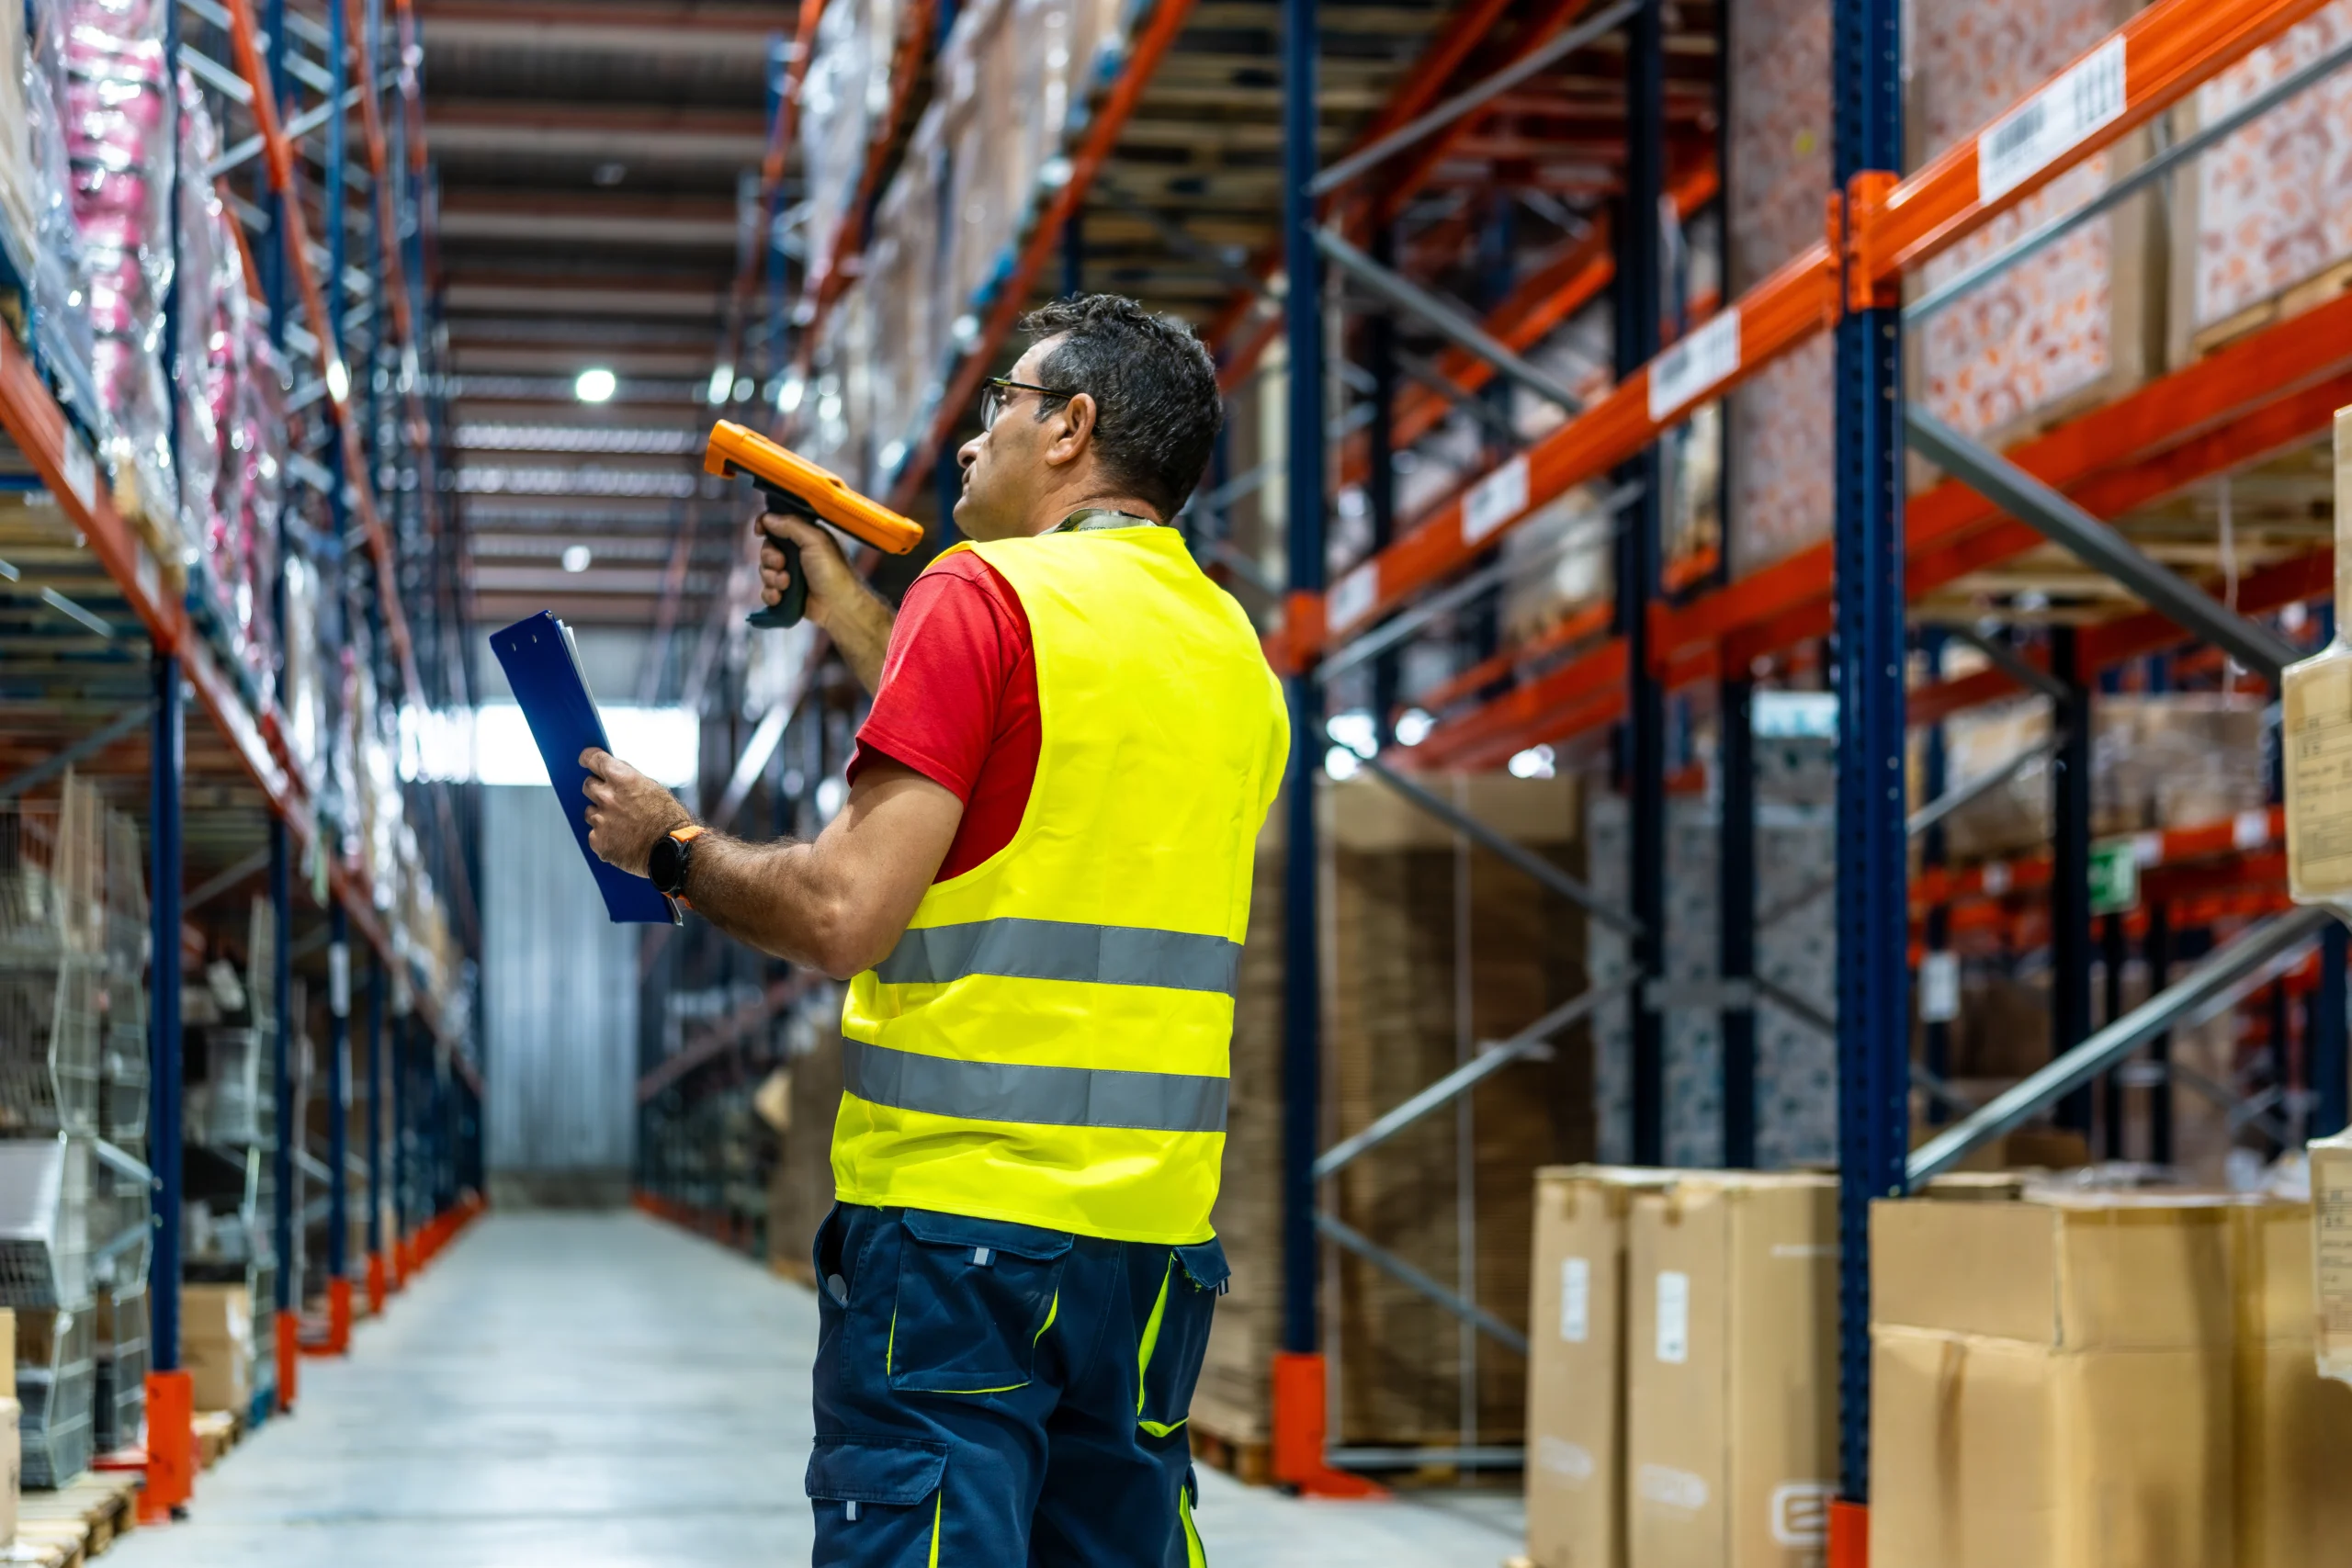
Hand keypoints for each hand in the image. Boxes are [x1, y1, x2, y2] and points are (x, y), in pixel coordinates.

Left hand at [580, 748, 692, 876]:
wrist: (673, 850)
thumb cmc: (669, 819)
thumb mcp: (654, 788)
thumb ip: (629, 778)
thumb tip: (614, 772)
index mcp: (622, 779)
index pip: (593, 759)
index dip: (587, 758)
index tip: (584, 760)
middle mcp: (607, 797)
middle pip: (588, 786)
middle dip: (597, 789)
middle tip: (612, 799)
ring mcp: (600, 821)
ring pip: (590, 812)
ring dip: (601, 815)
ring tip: (622, 824)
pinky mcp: (598, 841)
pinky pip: (594, 835)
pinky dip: (605, 836)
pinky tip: (622, 840)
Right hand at [756, 512, 858, 631]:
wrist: (838, 605)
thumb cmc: (832, 571)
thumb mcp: (815, 540)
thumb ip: (791, 525)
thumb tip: (767, 517)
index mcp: (804, 537)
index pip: (778, 525)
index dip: (766, 526)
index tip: (759, 530)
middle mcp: (795, 554)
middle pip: (767, 549)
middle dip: (770, 558)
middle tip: (782, 564)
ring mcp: (790, 574)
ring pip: (765, 571)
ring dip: (772, 578)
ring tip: (787, 584)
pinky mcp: (786, 594)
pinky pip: (766, 591)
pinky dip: (771, 594)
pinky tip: (781, 596)